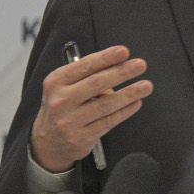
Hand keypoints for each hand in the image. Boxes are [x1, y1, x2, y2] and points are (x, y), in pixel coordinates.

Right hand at [30, 45, 153, 172]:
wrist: (47, 142)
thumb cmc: (63, 106)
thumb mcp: (65, 86)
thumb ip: (88, 76)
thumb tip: (120, 68)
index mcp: (56, 82)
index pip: (84, 66)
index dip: (106, 57)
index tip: (124, 51)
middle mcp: (60, 101)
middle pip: (97, 83)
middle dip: (122, 72)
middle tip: (140, 65)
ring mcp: (70, 121)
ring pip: (106, 104)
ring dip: (130, 93)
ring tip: (146, 86)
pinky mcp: (81, 137)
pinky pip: (109, 121)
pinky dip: (125, 111)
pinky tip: (136, 102)